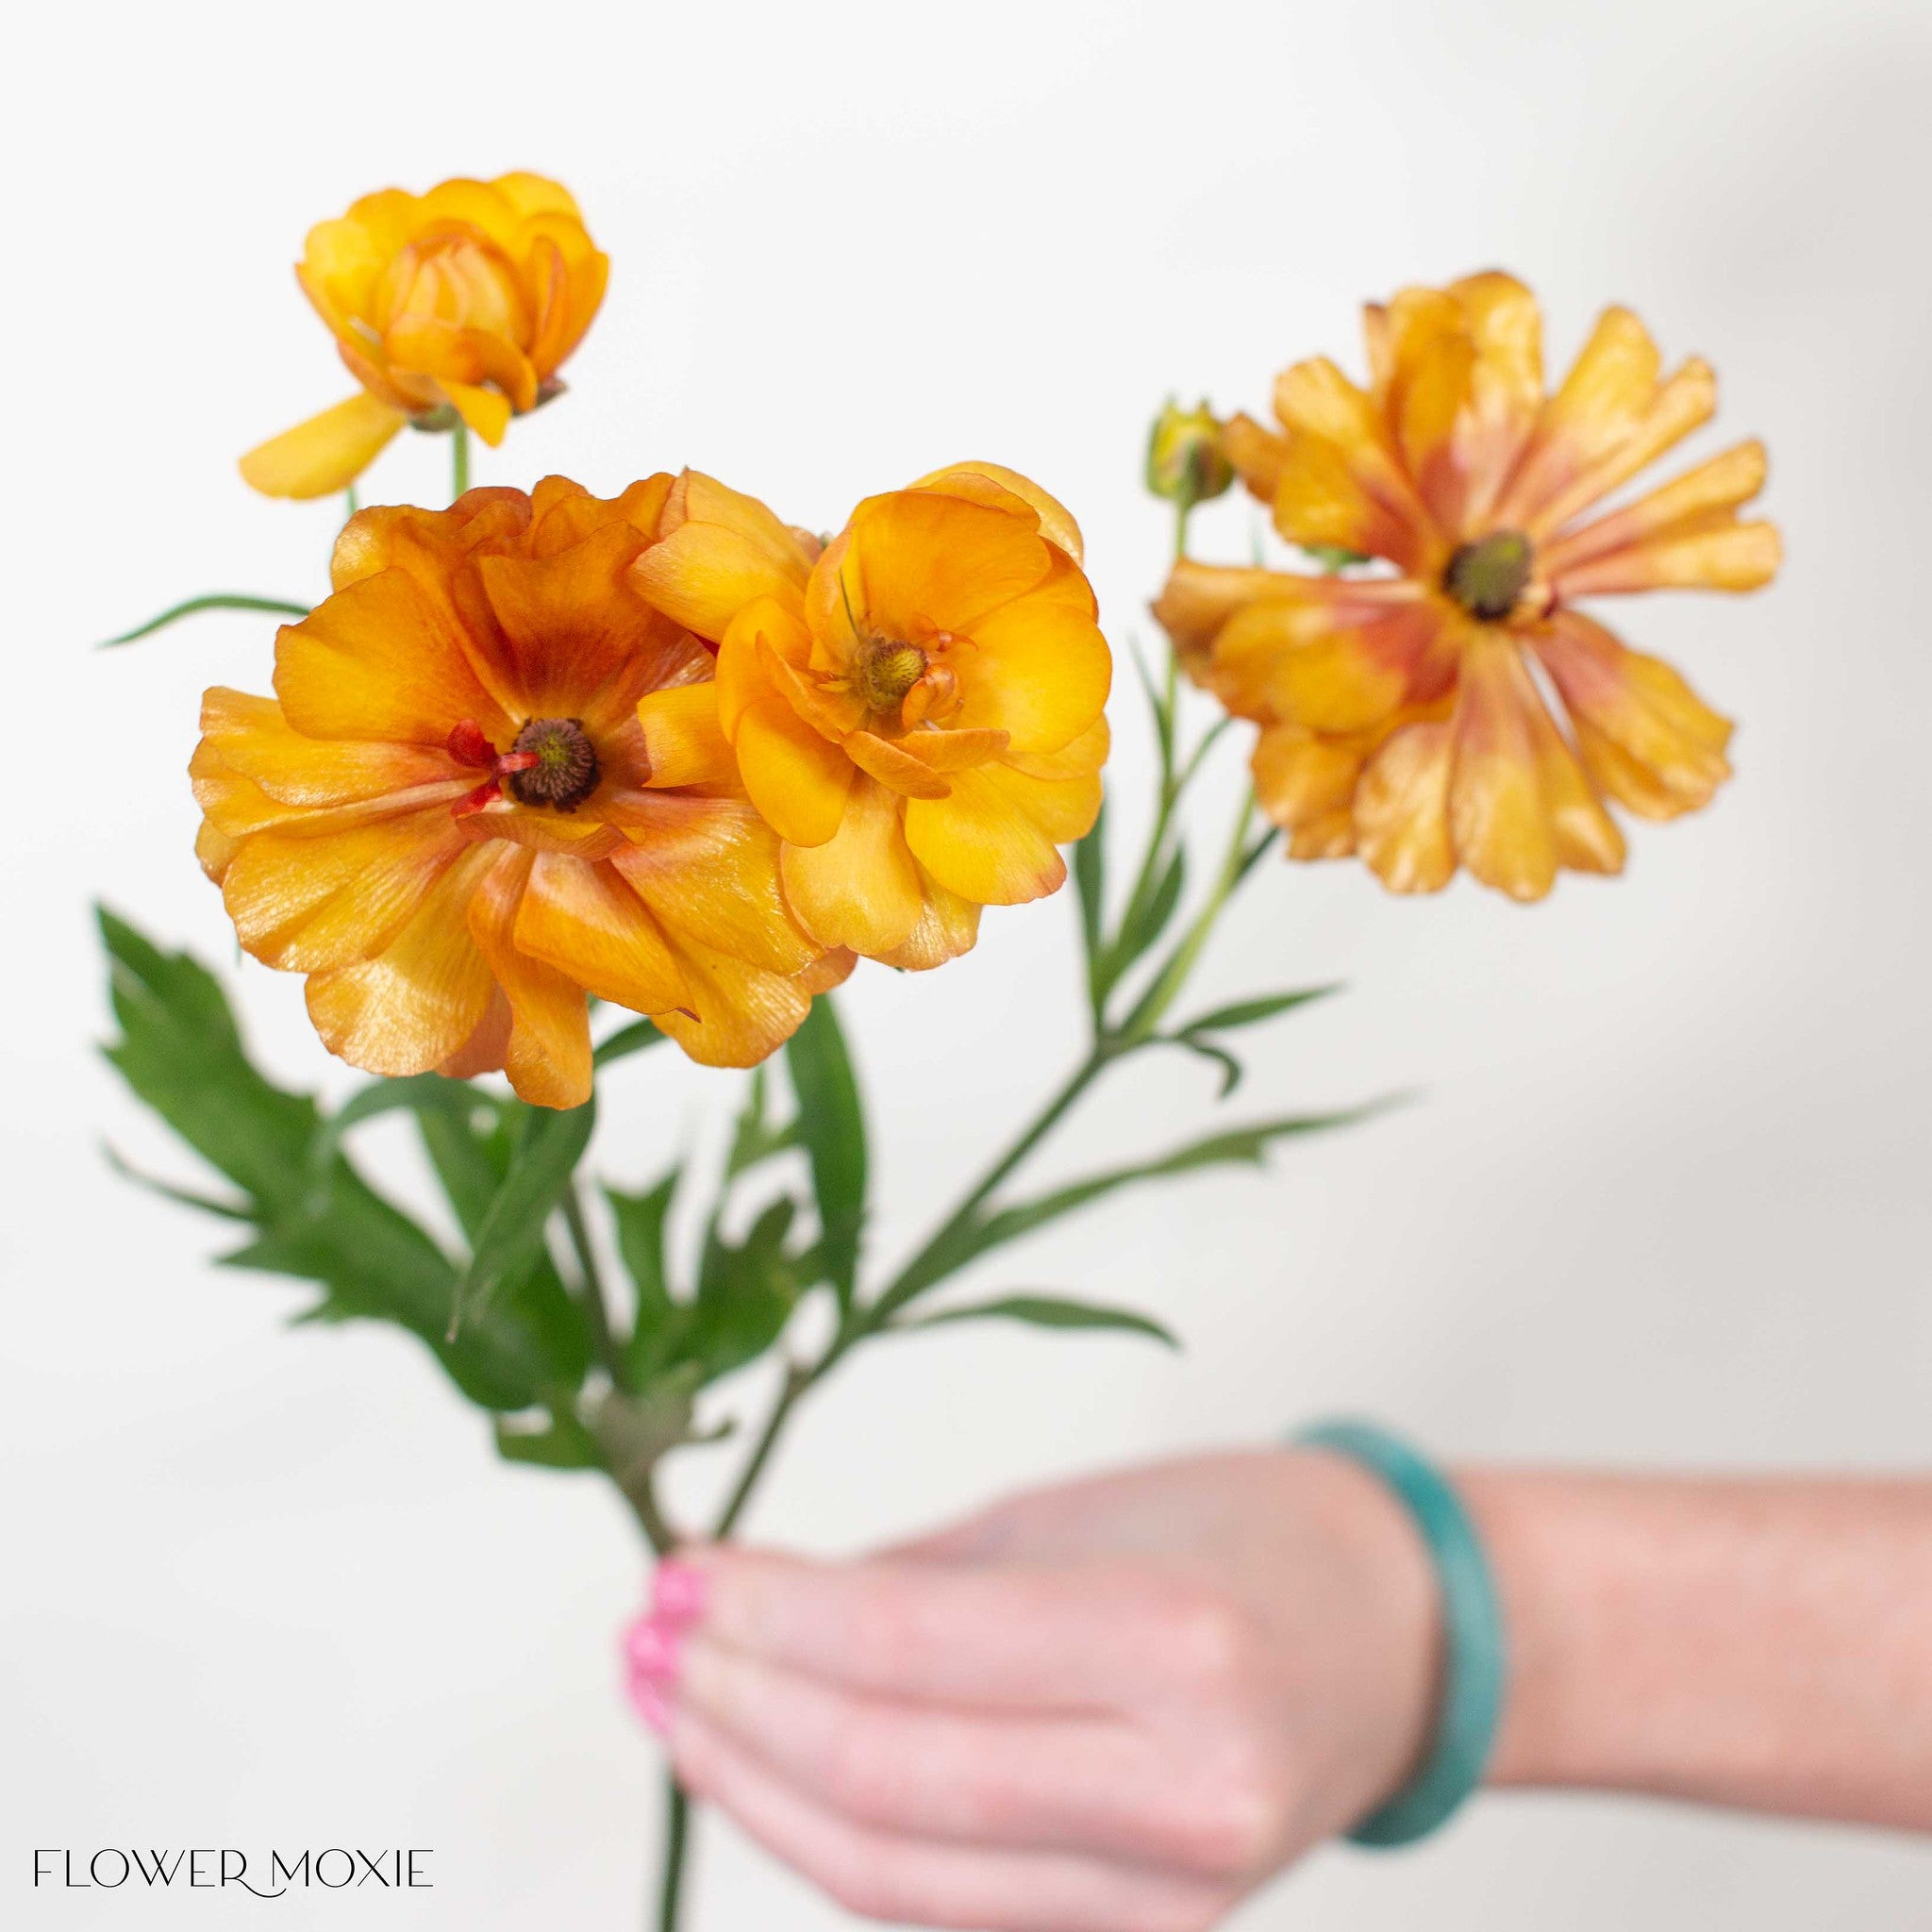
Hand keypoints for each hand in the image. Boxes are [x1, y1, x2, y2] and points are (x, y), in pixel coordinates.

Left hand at [624, 1450, 1440, 1930]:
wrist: (1395, 1645)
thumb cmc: (1244, 1540)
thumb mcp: (1075, 1512)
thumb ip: (909, 1577)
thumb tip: (744, 1608)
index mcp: (1180, 1644)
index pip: (905, 1649)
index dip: (762, 1615)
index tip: (676, 1575)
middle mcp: (1183, 1794)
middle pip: (884, 1779)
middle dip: (734, 1705)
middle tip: (645, 1638)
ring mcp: (1168, 1902)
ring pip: (893, 1879)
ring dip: (755, 1791)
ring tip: (669, 1706)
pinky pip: (943, 1914)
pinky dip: (835, 1849)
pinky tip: (765, 1775)